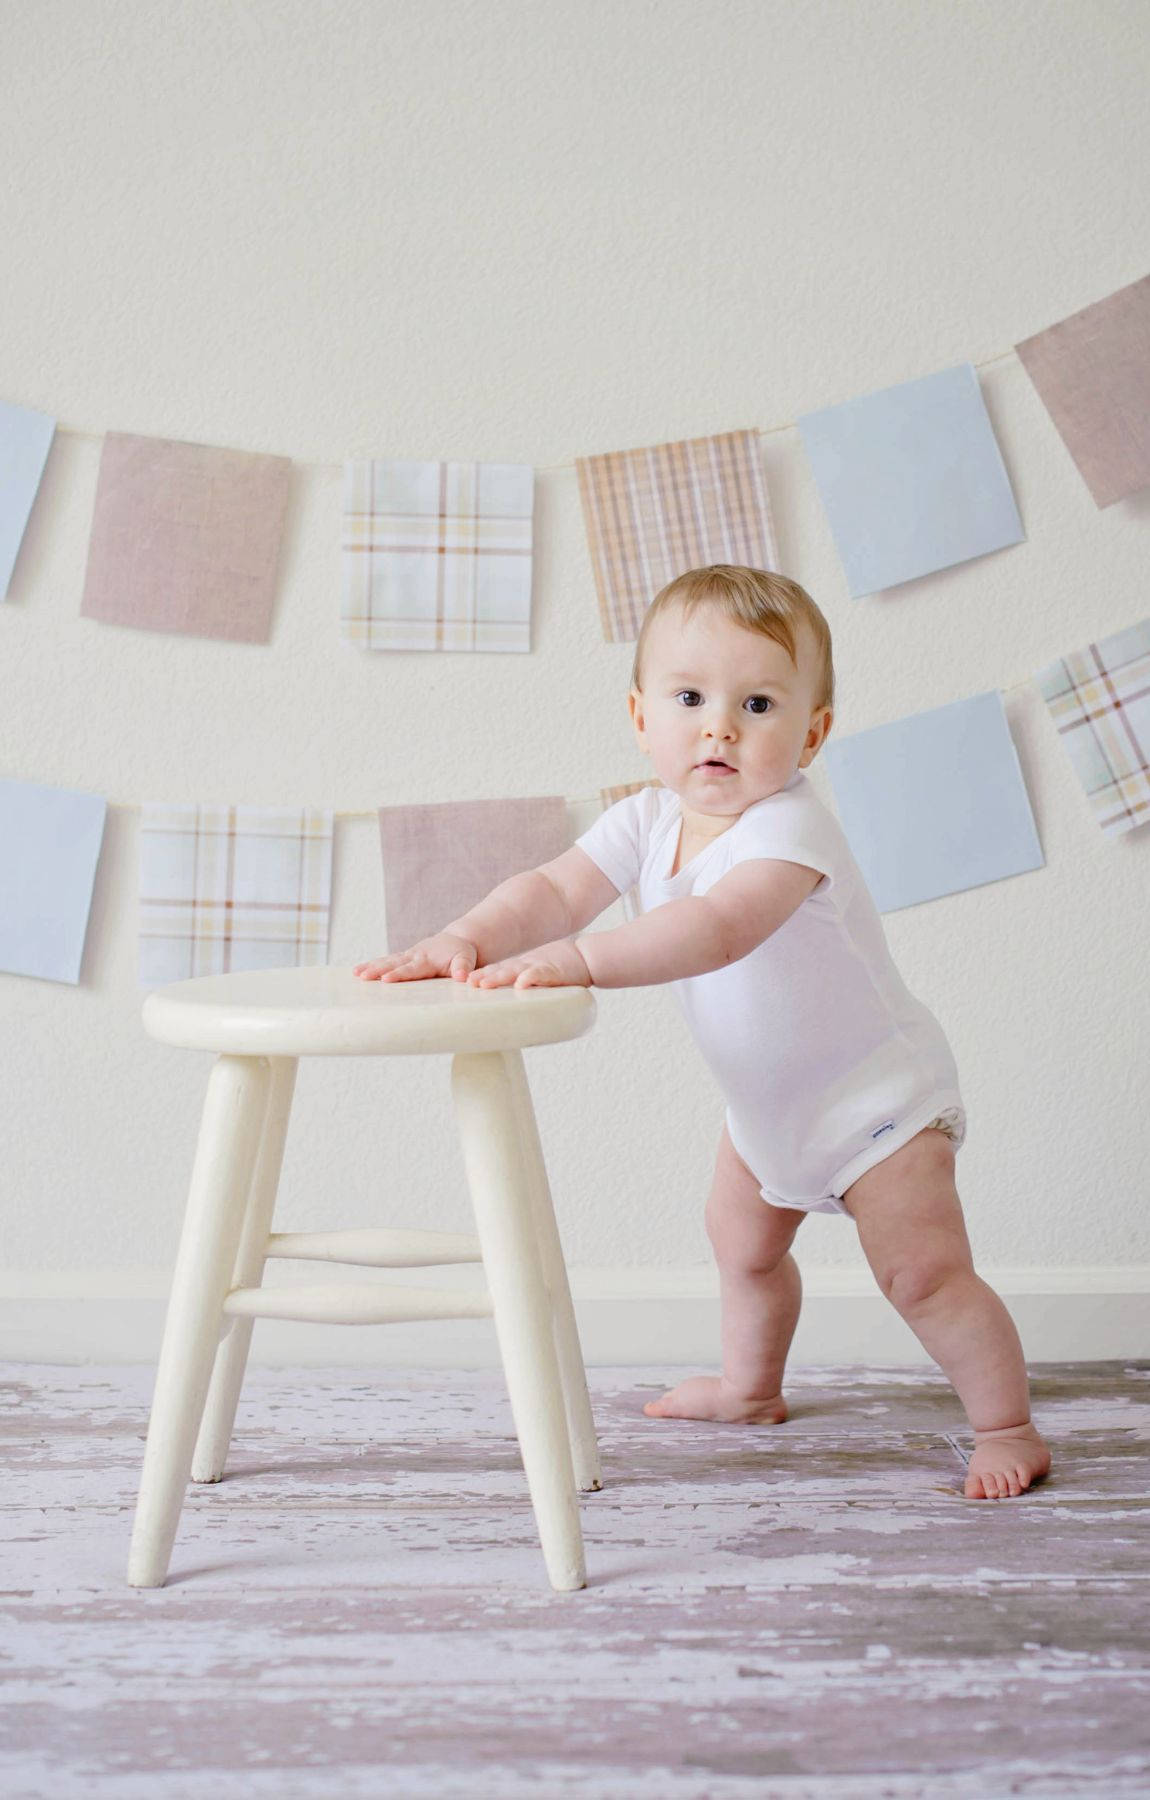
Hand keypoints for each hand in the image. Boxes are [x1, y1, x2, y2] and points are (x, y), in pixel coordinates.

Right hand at [353, 931, 478, 982]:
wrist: (456, 940)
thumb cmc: (461, 953)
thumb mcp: (466, 959)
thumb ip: (463, 967)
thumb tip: (462, 977)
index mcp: (428, 959)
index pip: (411, 969)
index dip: (399, 974)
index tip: (385, 979)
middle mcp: (414, 956)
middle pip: (393, 963)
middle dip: (377, 970)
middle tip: (363, 976)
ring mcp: (407, 956)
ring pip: (386, 961)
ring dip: (371, 967)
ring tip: (355, 974)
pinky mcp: (403, 958)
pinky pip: (386, 961)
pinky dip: (372, 965)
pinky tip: (357, 972)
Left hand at [466, 938, 591, 989]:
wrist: (585, 957)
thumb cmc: (561, 968)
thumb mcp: (536, 973)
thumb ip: (522, 982)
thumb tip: (507, 994)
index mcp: (520, 968)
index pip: (497, 971)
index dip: (481, 975)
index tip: (463, 983)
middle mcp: (525, 967)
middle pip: (501, 971)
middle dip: (484, 977)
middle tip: (468, 983)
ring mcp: (538, 968)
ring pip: (515, 972)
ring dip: (499, 977)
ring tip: (484, 983)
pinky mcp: (554, 971)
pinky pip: (540, 975)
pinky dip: (530, 978)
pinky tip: (521, 983)